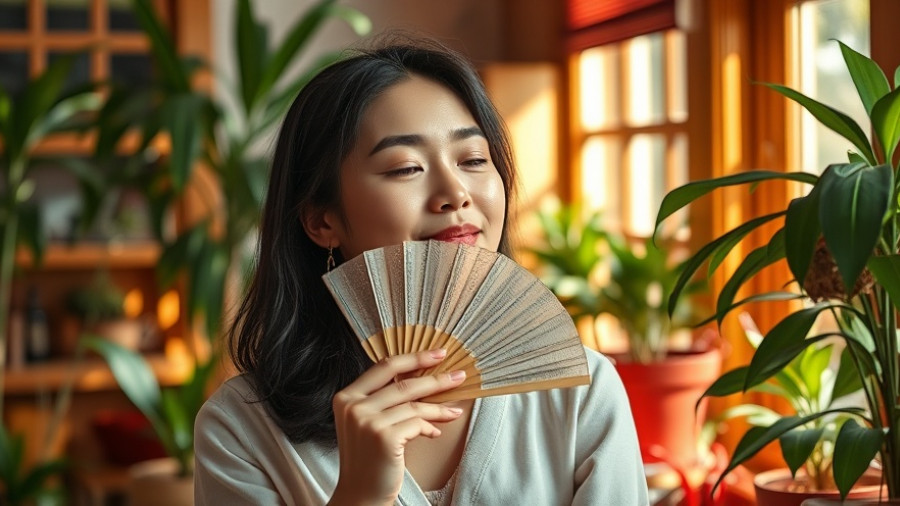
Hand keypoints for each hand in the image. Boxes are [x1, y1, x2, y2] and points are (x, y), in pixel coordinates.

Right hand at [328, 349, 465, 505]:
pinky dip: (430, 427)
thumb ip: (383, 400)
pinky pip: (417, 424)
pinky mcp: (384, 437)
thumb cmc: (367, 458)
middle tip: (459, 375)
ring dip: (439, 407)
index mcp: (346, 396)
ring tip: (455, 410)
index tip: (437, 354)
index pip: (384, 367)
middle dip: (436, 378)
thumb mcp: (366, 422)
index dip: (414, 357)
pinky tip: (435, 433)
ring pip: (414, 405)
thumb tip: (423, 378)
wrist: (360, 495)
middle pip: (403, 384)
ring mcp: (367, 421)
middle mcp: (353, 406)